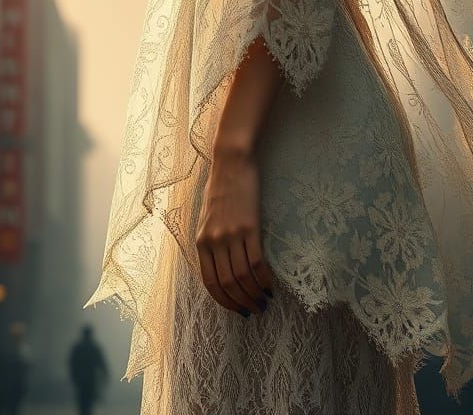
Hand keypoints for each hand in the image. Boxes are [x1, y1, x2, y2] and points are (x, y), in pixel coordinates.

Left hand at [195, 147, 275, 315]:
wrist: (231, 163)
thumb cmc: (220, 188)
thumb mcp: (207, 218)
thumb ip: (211, 242)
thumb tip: (221, 266)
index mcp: (201, 241)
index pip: (210, 282)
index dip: (224, 301)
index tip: (237, 310)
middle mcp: (214, 241)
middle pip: (228, 284)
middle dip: (242, 302)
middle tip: (255, 310)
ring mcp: (231, 234)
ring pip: (242, 277)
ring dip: (254, 294)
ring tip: (264, 301)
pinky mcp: (249, 227)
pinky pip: (256, 262)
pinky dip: (264, 279)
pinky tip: (271, 285)